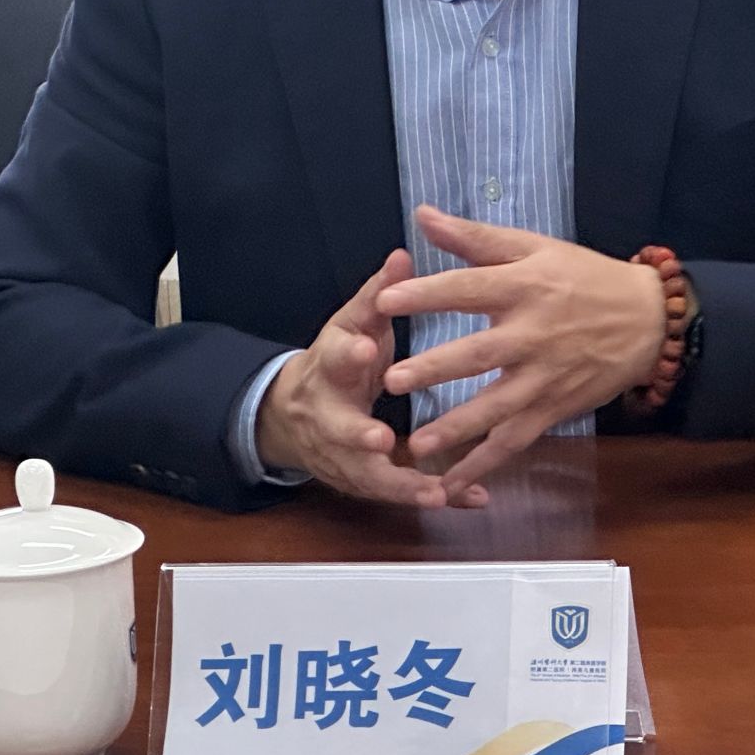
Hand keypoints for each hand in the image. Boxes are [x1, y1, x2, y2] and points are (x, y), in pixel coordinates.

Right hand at [254, 250, 485, 509]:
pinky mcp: (358, 479)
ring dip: (399, 484)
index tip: (365, 347)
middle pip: (338, 428)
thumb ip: (378, 294)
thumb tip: (402, 255)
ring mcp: (341, 453)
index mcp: (329, 366)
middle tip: (380, 439)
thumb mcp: (352, 322)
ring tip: (435, 491)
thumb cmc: (338, 359)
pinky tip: (463, 499)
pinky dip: (425, 495)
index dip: (348, 353)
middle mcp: (329, 414)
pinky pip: (392, 492)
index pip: (334, 355)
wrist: (292, 414)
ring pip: (366, 474)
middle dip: (358, 435)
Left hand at [375, 205, 667, 497]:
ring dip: (457, 427)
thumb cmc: (584, 277)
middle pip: (479, 353)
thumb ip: (476, 238)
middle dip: (435, 369)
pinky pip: (516, 440)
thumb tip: (423, 215)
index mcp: (525, 286)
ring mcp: (544, 376)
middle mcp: (533, 333)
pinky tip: (450, 482)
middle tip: (392, 381)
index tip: (385, 302)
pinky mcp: (554, 408)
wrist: (647, 319)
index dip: (427, 295)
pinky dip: (485, 463)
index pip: (469, 289)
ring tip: (417, 444)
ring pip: (497, 407)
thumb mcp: (535, 247)